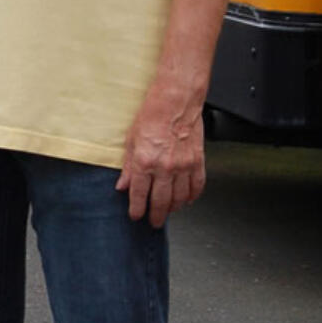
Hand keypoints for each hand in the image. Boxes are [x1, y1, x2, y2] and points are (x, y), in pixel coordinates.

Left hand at [116, 86, 205, 227]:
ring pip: (180, 198)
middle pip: (161, 202)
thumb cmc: (152, 114)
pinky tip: (188, 200)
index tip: (137, 216)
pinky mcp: (197, 161)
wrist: (176, 100)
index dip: (137, 210)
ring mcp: (183, 166)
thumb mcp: (131, 140)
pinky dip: (192, 196)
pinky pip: (197, 186)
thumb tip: (123, 185)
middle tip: (154, 222)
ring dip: (174, 208)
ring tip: (169, 212)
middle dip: (156, 215)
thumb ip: (128, 167)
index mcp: (145, 162)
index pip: (139, 195)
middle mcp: (165, 167)